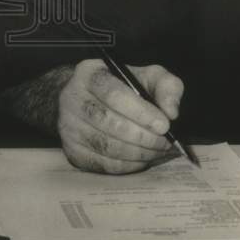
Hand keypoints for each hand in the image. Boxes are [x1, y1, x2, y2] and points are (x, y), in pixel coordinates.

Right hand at [57, 59, 183, 173]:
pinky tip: (142, 159)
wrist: (90, 99)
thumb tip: (171, 112)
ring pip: (104, 146)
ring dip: (137, 152)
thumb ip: (167, 87)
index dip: (141, 112)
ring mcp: (68, 126)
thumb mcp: (149, 76)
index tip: (164, 125)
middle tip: (165, 142)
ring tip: (157, 151)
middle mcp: (73, 98)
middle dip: (142, 136)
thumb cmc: (126, 86)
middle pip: (108, 122)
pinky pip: (100, 163)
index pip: (114, 94)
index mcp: (90, 74)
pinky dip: (126, 165)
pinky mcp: (71, 150)